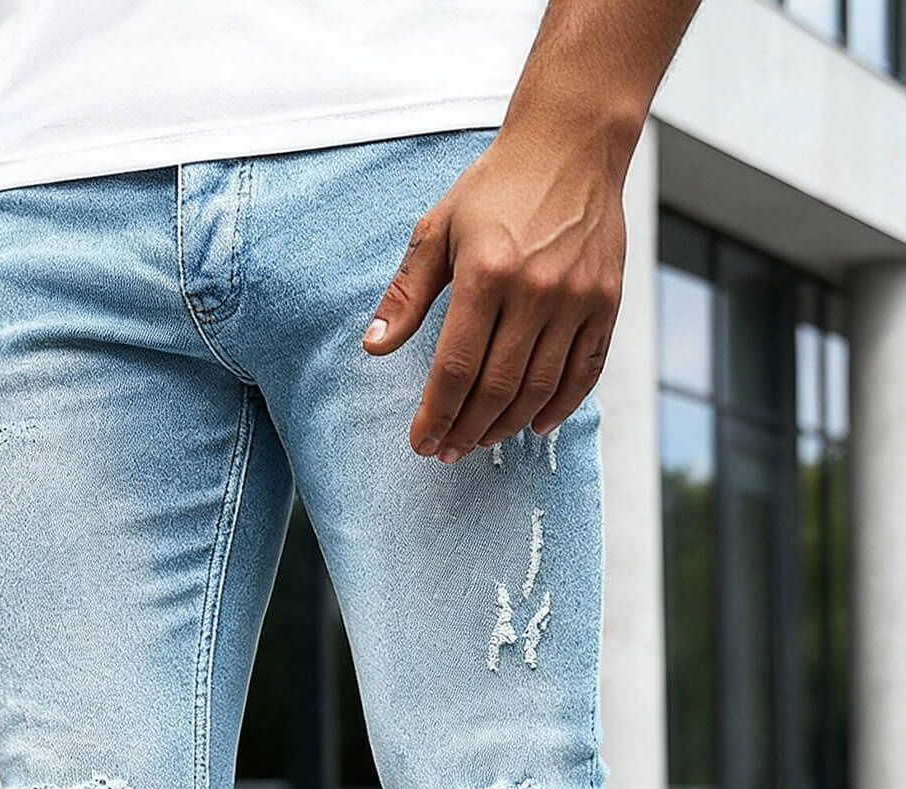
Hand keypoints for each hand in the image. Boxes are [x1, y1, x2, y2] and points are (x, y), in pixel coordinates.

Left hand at [363, 129, 625, 461]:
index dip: (436, 415)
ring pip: (540, 388)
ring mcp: (577, 299)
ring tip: (481, 440)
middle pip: (497, 388)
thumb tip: (374, 346)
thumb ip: (406, 293)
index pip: (455, 368)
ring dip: (507, 426)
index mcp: (486, 273)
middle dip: (466, 430)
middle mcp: (535, 290)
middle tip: (447, 452)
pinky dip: (561, 406)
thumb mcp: (437, 229)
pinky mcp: (606, 301)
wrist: (570, 144)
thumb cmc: (496, 186)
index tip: (422, 442)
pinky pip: (585, 371)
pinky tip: (536, 424)